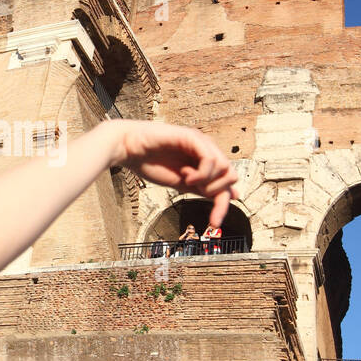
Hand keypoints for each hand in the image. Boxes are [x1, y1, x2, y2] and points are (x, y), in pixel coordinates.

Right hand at [109, 120, 239, 225]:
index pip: (226, 181)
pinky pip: (211, 160)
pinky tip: (186, 175)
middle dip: (217, 191)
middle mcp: (205, 150)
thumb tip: (230, 197)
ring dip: (208, 182)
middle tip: (195, 190)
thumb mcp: (181, 183)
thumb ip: (204, 189)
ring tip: (187, 180)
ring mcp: (200, 143)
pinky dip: (202, 174)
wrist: (129, 150)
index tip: (214, 222)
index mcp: (204, 161)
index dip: (224, 202)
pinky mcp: (192, 137)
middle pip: (231, 175)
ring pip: (225, 168)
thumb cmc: (150, 163)